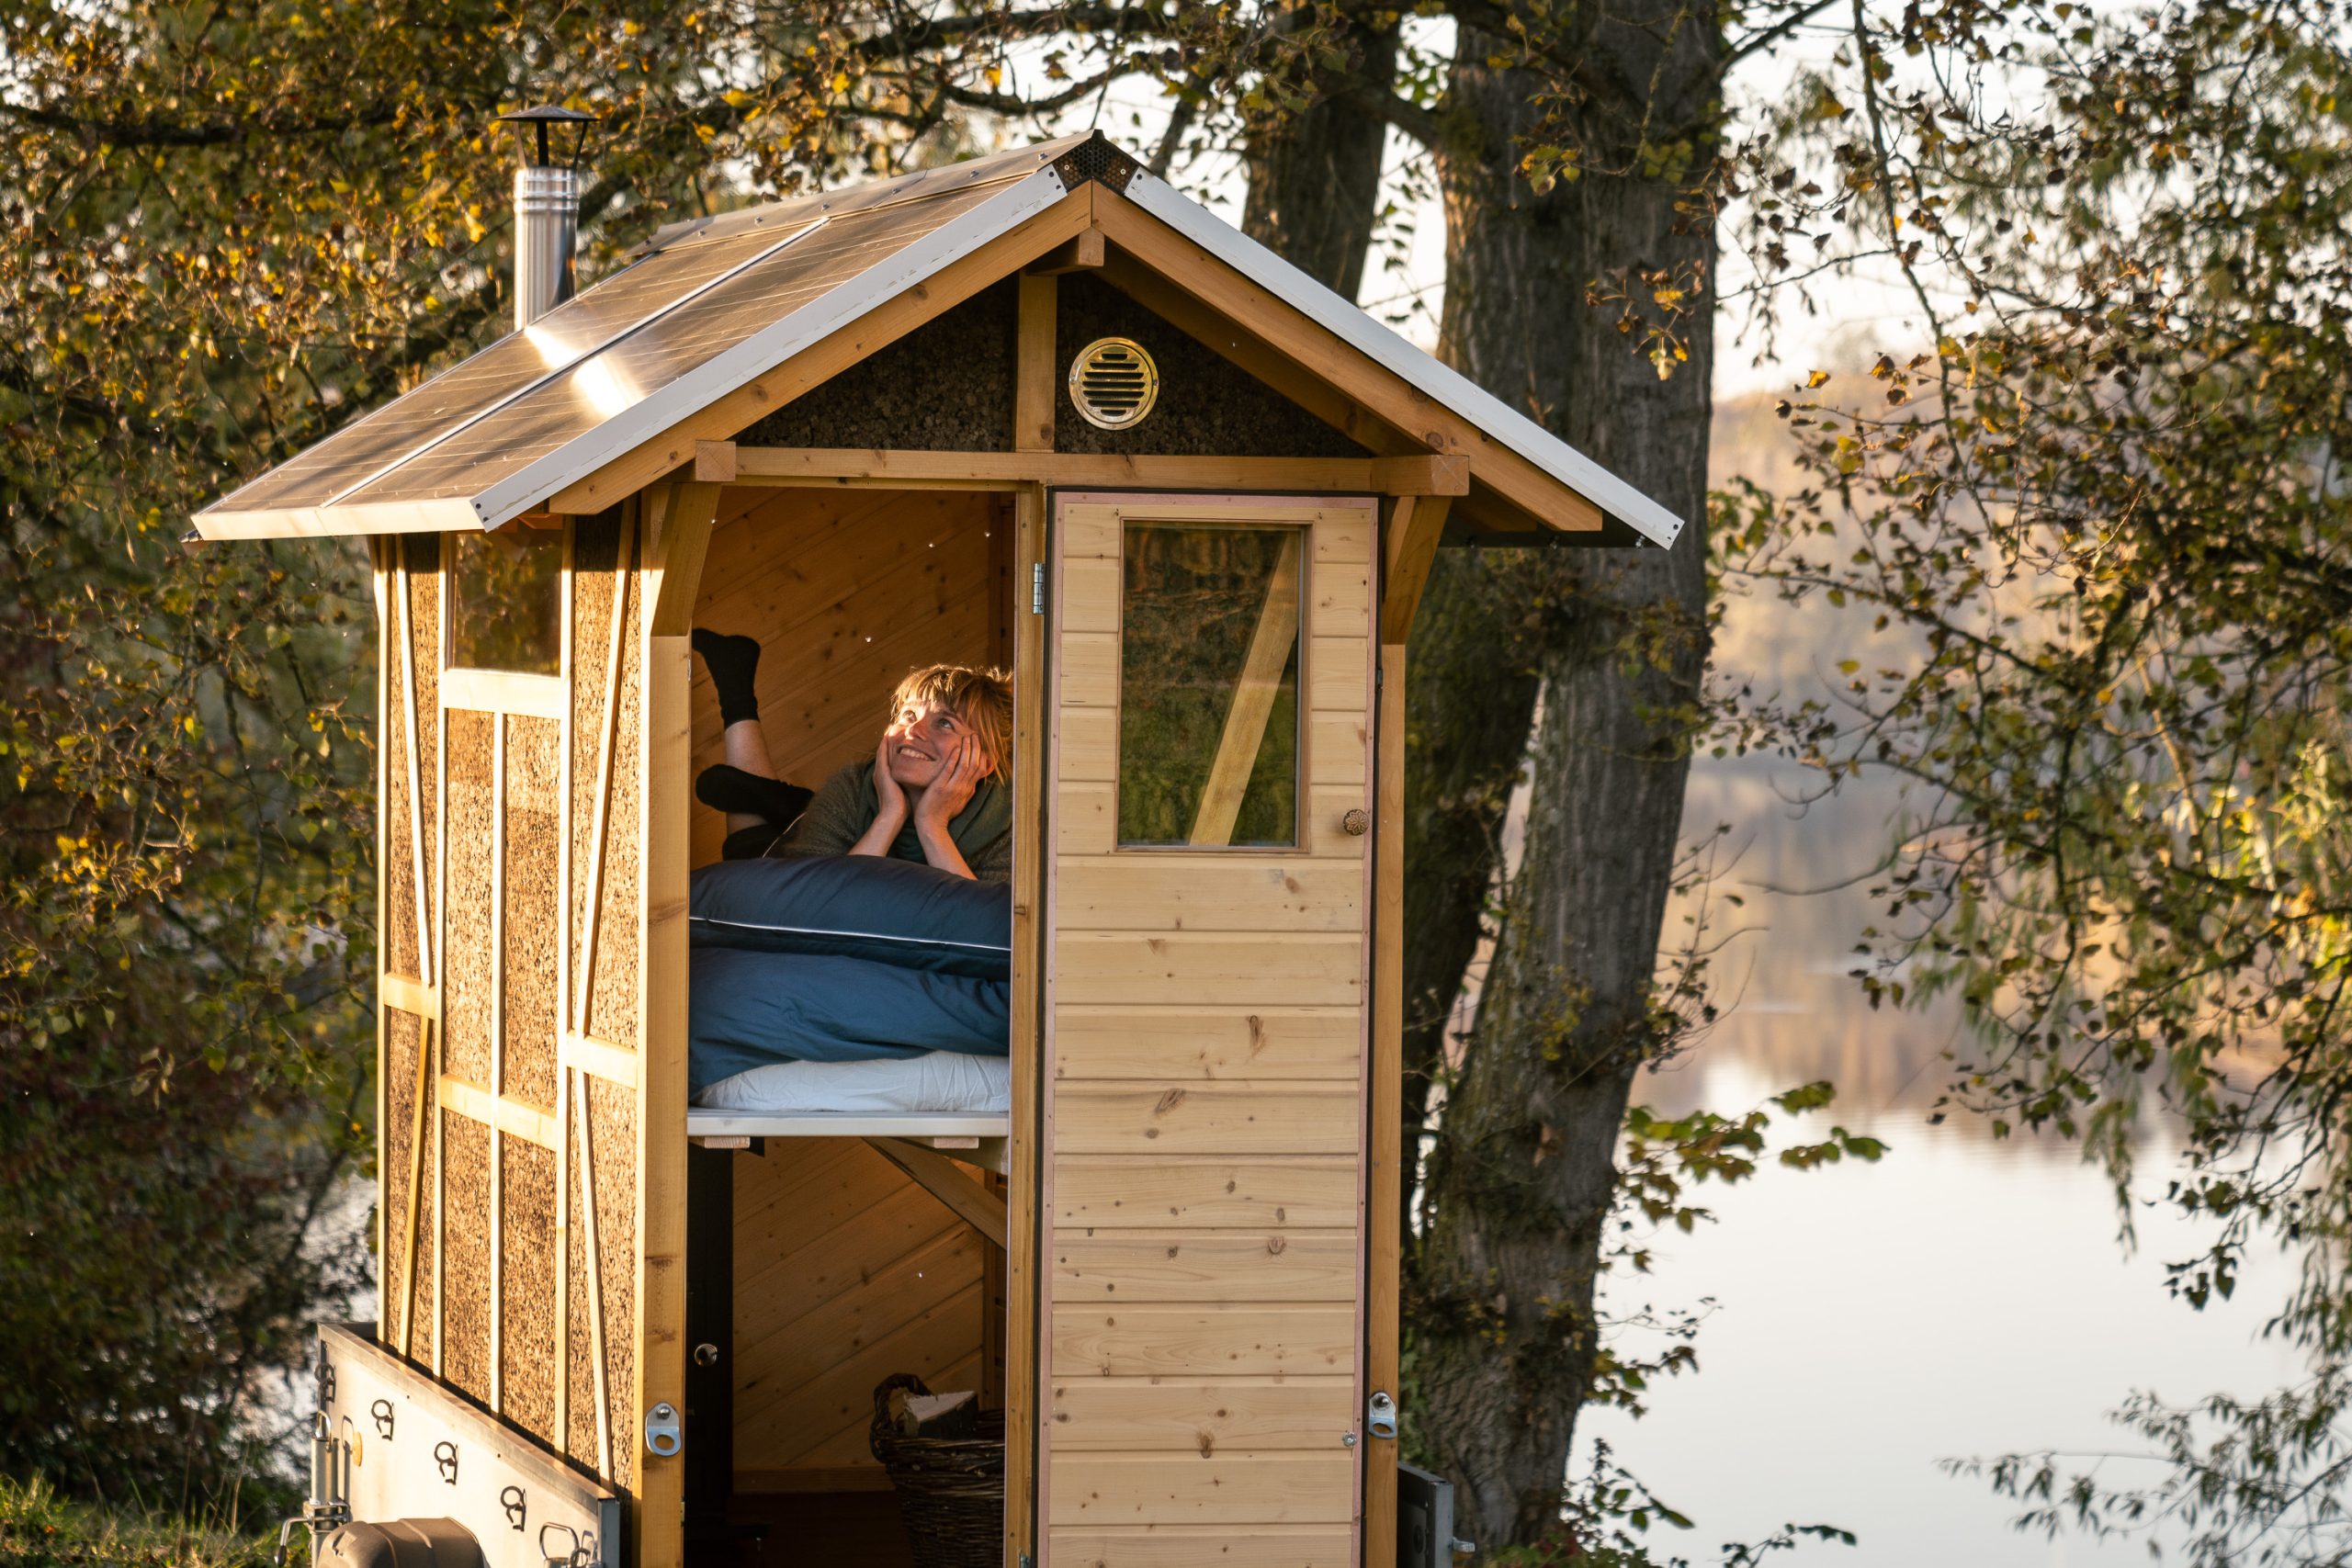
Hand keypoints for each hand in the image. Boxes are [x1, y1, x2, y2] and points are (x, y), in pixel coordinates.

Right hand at [848, 735, 907, 858]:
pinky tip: (888, 734)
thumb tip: (921, 779)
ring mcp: (879, 772)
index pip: (890, 759)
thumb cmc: (902, 809)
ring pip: (883, 751)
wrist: (892, 817)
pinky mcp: (881, 773)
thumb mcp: (906, 792)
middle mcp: (881, 773)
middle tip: (895, 727)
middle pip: (885, 752)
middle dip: (889, 741)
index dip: (894, 748)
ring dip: (887, 740)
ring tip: (891, 727)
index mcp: (886, 778)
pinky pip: (882, 754)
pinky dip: (884, 744)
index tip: (901, 737)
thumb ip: (910, 784)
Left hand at [912, 735, 983, 834]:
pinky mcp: (942, 787)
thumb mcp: (960, 802)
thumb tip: (972, 784)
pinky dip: (954, 758)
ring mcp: (953, 787)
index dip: (980, 755)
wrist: (932, 825)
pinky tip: (956, 748)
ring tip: (967, 737)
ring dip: (967, 750)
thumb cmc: (942, 814)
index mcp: (968, 790)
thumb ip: (966, 791)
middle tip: (975, 735)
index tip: (978, 744)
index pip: (979, 769)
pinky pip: (950, 770)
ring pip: (965, 765)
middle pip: (974, 764)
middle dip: (975, 748)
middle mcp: (964, 788)